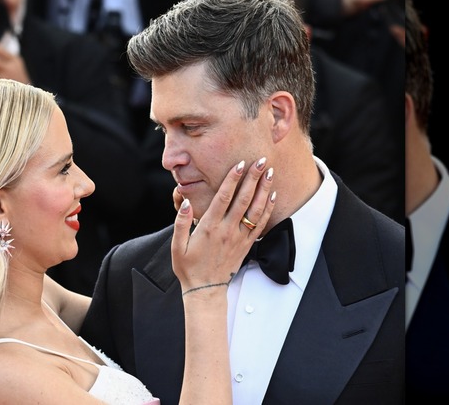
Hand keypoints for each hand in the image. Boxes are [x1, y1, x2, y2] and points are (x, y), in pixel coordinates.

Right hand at [172, 157, 274, 294]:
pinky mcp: (246, 245)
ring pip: (255, 210)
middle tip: (260, 160)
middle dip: (252, 178)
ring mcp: (239, 237)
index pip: (223, 198)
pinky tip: (272, 195)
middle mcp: (227, 230)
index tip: (240, 164)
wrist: (205, 289)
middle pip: (243, 199)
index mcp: (209, 227)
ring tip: (269, 172)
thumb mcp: (176, 245)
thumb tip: (186, 201)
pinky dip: (268, 209)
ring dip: (263, 190)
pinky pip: (260, 224)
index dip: (232, 180)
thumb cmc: (188, 266)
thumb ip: (181, 222)